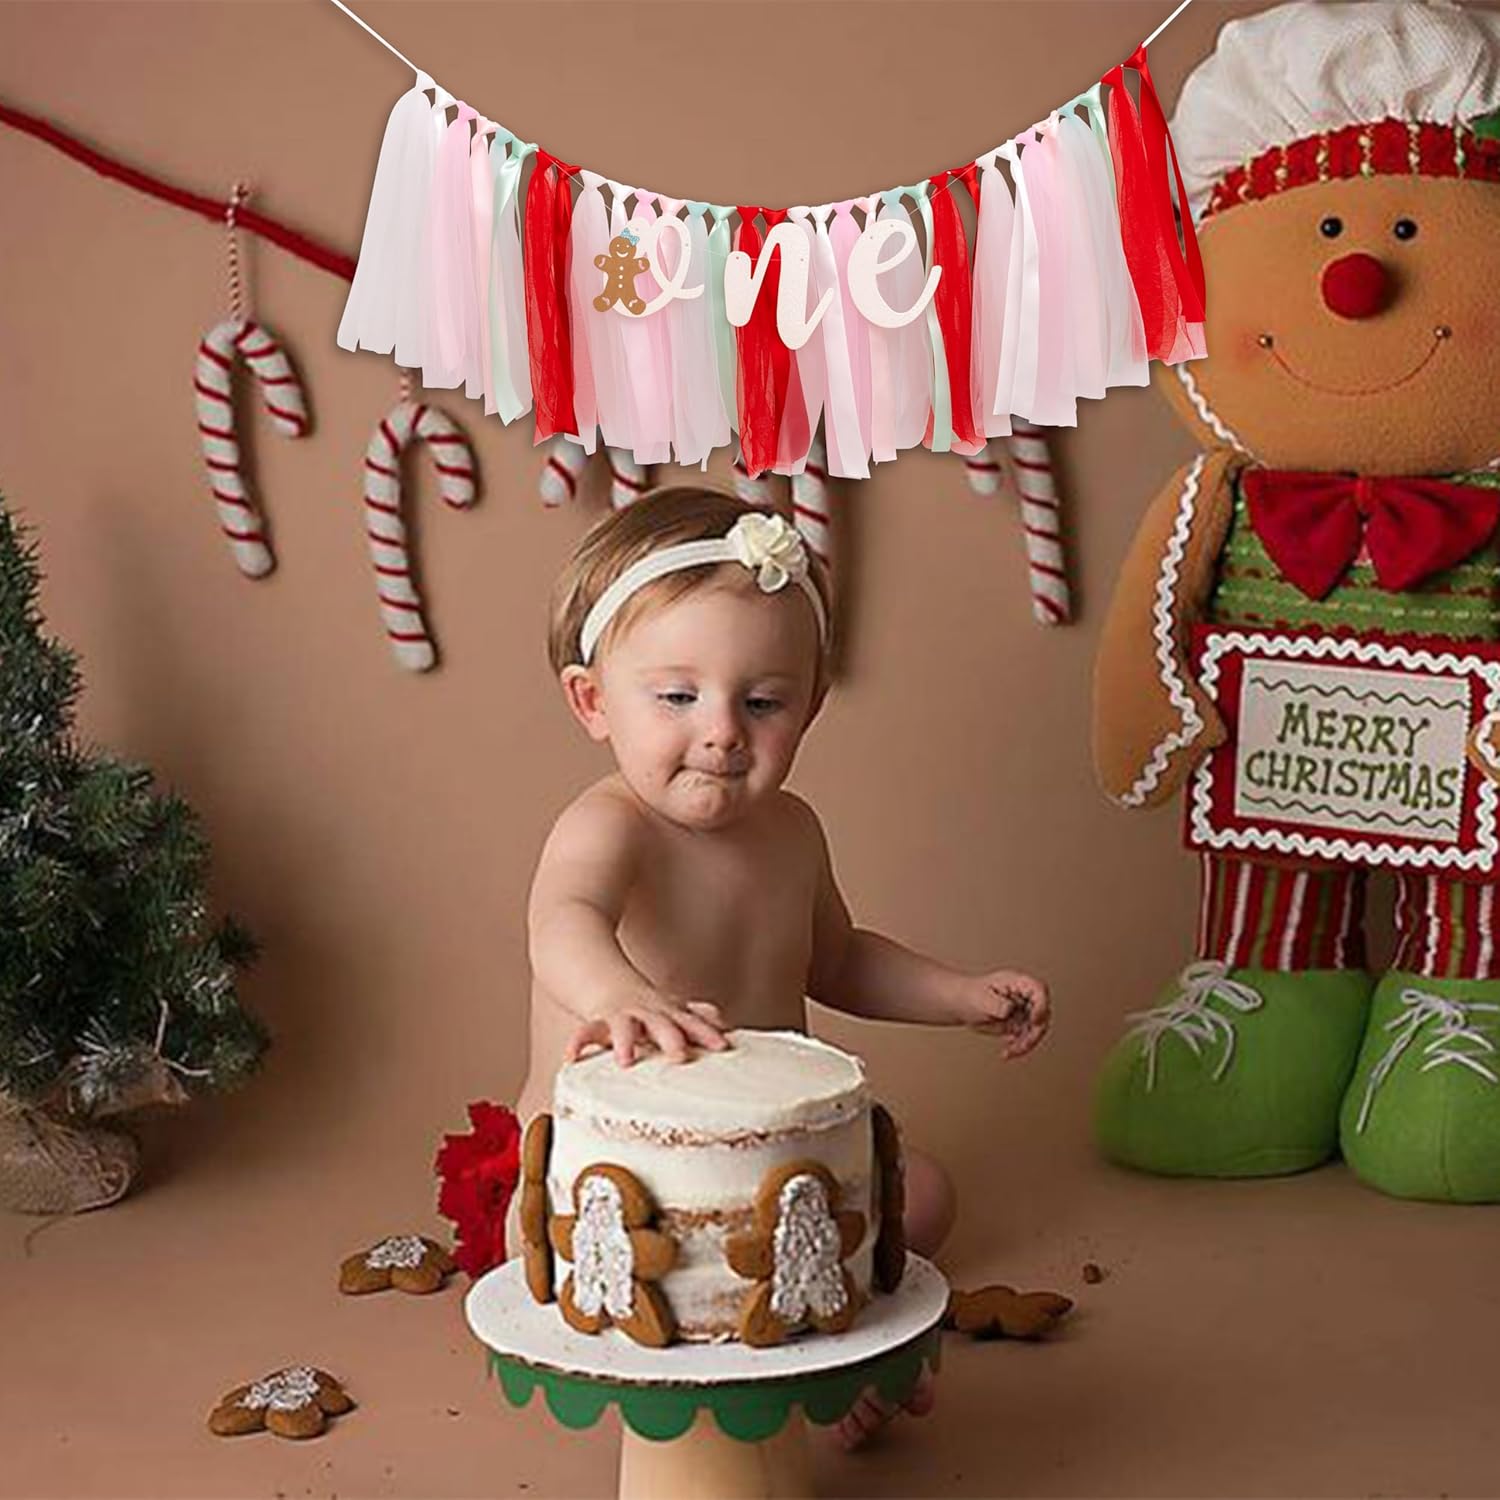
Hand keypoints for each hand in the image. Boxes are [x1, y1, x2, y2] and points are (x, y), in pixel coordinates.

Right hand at [565, 991, 730, 1067]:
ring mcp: (621, 1016)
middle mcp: (646, 1013)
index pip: (692, 1022)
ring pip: (624, 1027)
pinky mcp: (595, 1021)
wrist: (598, 971)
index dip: (707, 1033)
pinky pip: (584, 1032)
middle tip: (679, 1056)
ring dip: (625, 1041)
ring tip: (626, 1061)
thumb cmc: (639, 1001)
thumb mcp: (670, 1006)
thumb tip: (721, 1020)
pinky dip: (578, 1044)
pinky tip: (572, 1058)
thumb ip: (694, 1015)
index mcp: (666, 1013)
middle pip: (661, 1024)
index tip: (722, 1045)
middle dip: (670, 1038)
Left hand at [961, 970, 1049, 1059]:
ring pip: (1037, 1029)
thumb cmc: (970, 995)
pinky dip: (1020, 1047)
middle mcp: (1024, 996)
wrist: (962, 1006)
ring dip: (1027, 1043)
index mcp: (1017, 983)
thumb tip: (1009, 1009)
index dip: (1041, 1005)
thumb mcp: (981, 999)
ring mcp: (1023, 1010)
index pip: (1039, 989)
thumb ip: (996, 1004)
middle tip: (1021, 1044)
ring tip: (1011, 1051)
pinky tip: (1008, 1051)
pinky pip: (1028, 1038)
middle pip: (1042, 1013)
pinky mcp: (1020, 1024)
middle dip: (1034, 1032)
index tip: (1035, 1020)